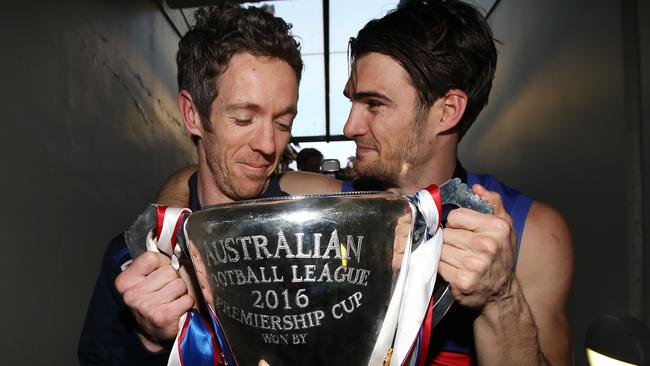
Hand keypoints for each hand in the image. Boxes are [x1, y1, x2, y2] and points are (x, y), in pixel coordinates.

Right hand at [115, 251, 193, 350]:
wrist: (154, 332)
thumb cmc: (154, 299)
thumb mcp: (148, 278)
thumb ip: (157, 260)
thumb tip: (181, 241)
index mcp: (125, 280)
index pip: (152, 257)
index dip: (161, 264)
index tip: (158, 276)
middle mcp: (132, 294)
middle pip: (169, 271)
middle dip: (173, 280)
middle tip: (166, 292)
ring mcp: (146, 307)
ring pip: (179, 284)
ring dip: (181, 292)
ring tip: (171, 300)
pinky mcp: (162, 317)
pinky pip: (187, 299)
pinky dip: (186, 303)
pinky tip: (176, 309)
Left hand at [439, 184, 516, 309]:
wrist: (502, 294)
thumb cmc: (501, 256)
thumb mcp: (504, 226)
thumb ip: (493, 202)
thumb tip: (476, 187)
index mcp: (497, 228)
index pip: (455, 216)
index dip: (455, 223)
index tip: (462, 231)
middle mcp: (487, 246)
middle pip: (446, 233)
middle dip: (448, 240)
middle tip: (459, 248)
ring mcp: (475, 265)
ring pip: (440, 249)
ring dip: (444, 254)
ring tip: (457, 259)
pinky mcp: (463, 281)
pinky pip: (439, 266)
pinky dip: (442, 268)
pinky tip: (454, 270)